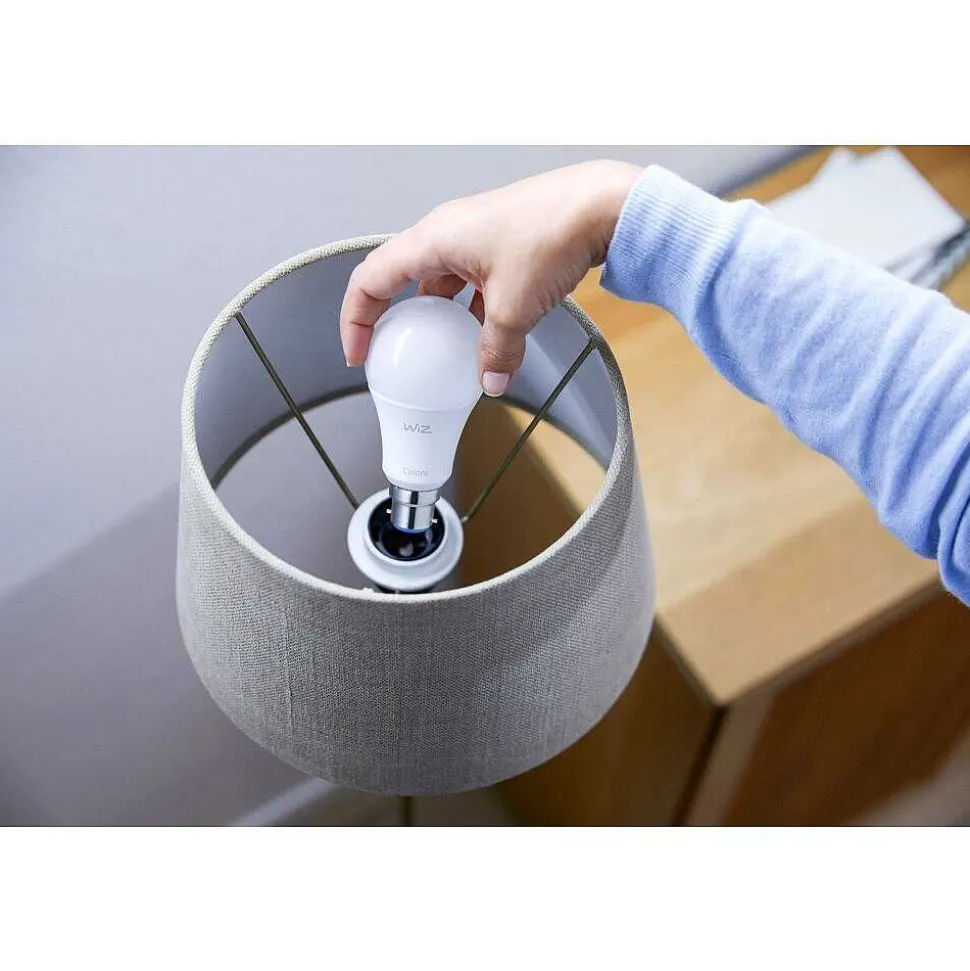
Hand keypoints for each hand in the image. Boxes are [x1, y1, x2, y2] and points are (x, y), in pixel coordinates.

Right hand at [339, 159, 641, 395]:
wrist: (603, 205)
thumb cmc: (552, 232)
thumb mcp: (514, 307)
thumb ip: (496, 350)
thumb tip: (489, 378)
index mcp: (433, 238)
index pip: (371, 279)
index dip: (356, 319)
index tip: (360, 353)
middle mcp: (448, 232)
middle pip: (400, 277)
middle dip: (392, 317)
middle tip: (393, 351)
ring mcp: (476, 235)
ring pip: (440, 279)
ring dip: (437, 315)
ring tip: (442, 349)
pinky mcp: (503, 242)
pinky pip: (471, 279)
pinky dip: (470, 308)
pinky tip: (487, 333)